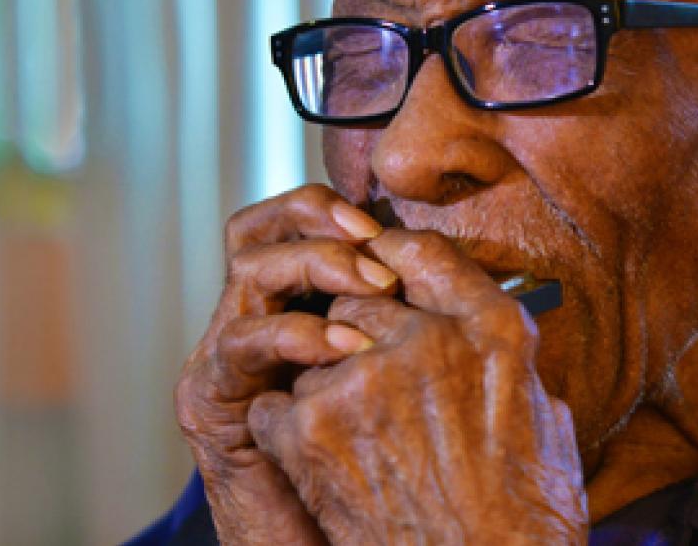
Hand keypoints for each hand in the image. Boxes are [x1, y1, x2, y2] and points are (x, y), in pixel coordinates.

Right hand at [175, 184, 399, 545]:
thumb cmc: (394, 483)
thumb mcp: (424, 391)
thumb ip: (432, 332)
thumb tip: (488, 281)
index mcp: (307, 306)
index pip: (308, 223)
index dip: (351, 213)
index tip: (402, 226)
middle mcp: (261, 320)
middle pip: (266, 227)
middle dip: (324, 221)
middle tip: (377, 246)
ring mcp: (229, 357)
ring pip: (250, 266)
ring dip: (313, 263)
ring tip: (371, 287)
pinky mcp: (209, 399)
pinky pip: (242, 340)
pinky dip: (293, 333)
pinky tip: (341, 350)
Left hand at [247, 229, 588, 544]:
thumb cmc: (521, 521)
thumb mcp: (545, 422)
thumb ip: (509, 364)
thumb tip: (489, 339)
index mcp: (493, 331)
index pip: (424, 254)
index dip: (389, 259)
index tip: (374, 266)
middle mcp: (429, 339)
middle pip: (360, 299)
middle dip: (356, 337)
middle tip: (370, 388)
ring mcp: (366, 377)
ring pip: (315, 351)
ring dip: (325, 388)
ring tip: (356, 443)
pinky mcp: (314, 426)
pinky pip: (277, 405)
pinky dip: (288, 436)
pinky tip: (322, 469)